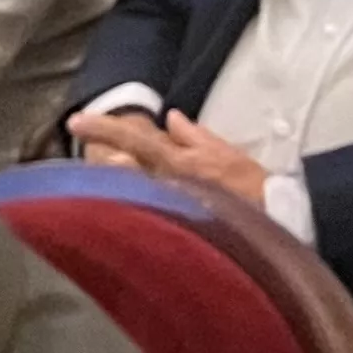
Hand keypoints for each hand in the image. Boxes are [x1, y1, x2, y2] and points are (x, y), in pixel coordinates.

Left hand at [67, 106, 269, 210]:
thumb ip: (194, 136)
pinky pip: (147, 216)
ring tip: (107, 175)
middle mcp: (168, 185)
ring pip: (129, 193)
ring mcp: (169, 209)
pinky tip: (127, 213)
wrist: (279, 221)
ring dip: (115, 184)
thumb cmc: (253, 185)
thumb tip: (171, 119)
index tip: (74, 121)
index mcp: (178, 162)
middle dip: (100, 164)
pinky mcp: (176, 233)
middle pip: (121, 171)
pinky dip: (136, 209)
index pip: (134, 140)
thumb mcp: (225, 152)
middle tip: (84, 150)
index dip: (103, 129)